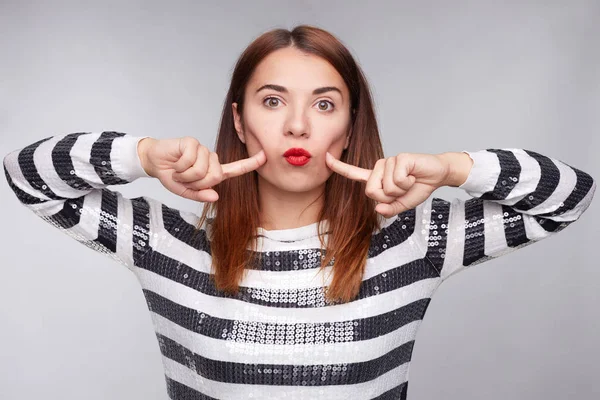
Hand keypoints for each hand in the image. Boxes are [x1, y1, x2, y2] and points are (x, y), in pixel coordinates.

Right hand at [138, 136, 265, 201]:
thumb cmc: (172, 175)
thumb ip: (200, 195)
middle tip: (184, 179)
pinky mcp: (192, 142)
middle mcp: (211, 159)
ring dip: (185, 175)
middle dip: (196, 183)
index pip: (235, 168)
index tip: (265, 156)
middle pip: (214, 176)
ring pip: (201, 170)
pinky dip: (179, 167)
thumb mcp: (185, 191)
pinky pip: (190, 160)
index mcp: (213, 171)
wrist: (154, 162)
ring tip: (178, 171)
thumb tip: (215, 195)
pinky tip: (175, 163)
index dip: (250, 163)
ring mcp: (203, 149)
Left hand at [325, 151, 449, 216]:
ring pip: (386, 188)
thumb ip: (390, 209)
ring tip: (409, 181)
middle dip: (388, 197)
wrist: (438, 175)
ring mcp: (389, 161)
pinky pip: (397, 180)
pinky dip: (408, 183)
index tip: (325, 157)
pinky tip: (413, 176)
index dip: (339, 167)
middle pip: (371, 191)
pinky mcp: (400, 158)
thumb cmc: (418, 187)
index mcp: (377, 177)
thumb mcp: (402, 204)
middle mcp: (379, 167)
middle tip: (402, 190)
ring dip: (401, 190)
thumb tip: (378, 209)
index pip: (354, 173)